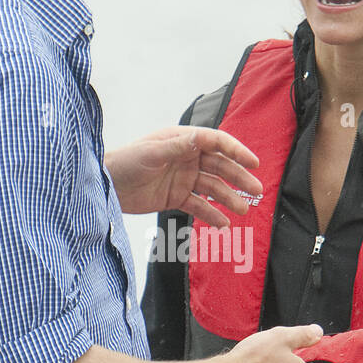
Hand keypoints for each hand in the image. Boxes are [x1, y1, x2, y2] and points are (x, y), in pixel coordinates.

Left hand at [103, 126, 261, 222]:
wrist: (105, 186)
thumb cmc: (125, 162)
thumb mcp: (152, 153)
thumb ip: (178, 147)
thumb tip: (202, 138)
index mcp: (182, 140)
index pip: (216, 143)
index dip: (237, 151)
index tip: (254, 163)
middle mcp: (186, 158)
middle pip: (220, 167)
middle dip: (239, 178)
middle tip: (257, 191)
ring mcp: (182, 178)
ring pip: (213, 188)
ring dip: (229, 199)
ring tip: (243, 211)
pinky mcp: (175, 197)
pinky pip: (199, 206)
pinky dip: (212, 215)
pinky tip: (224, 224)